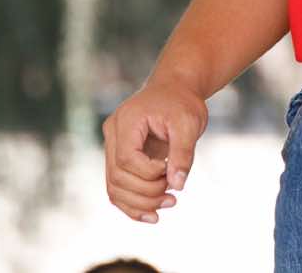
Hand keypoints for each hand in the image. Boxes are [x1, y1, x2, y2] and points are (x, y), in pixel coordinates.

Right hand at [102, 77, 207, 222]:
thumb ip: (183, 153)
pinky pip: (118, 187)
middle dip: (147, 193)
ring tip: (169, 203)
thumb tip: (177, 185)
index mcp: (126, 120)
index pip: (127, 160)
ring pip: (114, 187)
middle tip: (173, 194)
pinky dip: (133, 204)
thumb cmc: (183, 102)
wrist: (175, 89)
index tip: (171, 168)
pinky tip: (153, 213)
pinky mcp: (118, 157)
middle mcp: (112, 133)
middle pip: (117, 178)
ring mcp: (112, 146)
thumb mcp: (189, 122)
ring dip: (140, 204)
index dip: (149, 174)